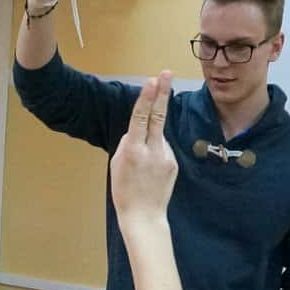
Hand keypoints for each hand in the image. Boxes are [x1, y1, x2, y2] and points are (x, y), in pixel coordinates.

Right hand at [109, 73, 178, 224]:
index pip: (141, 118)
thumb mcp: (116, 166)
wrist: (143, 216)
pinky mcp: (173, 163)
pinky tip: (150, 173)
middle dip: (162, 93)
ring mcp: (165, 157)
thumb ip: (126, 144)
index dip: (146, 98)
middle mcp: (151, 150)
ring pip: (157, 138)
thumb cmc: (124, 192)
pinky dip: (155, 155)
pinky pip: (162, 151)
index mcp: (133, 151)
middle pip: (158, 116)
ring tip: (142, 168)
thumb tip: (135, 132)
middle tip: (166, 73)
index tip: (152, 81)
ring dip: (150, 141)